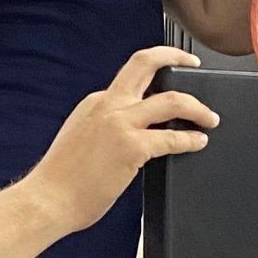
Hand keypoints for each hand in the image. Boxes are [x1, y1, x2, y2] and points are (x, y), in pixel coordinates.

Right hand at [30, 47, 218, 235]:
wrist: (46, 200)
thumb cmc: (60, 180)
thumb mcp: (81, 139)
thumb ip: (105, 130)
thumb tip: (130, 138)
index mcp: (95, 103)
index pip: (130, 79)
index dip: (154, 79)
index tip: (168, 81)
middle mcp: (108, 105)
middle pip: (146, 63)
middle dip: (176, 56)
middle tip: (193, 63)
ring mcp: (120, 124)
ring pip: (172, 99)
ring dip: (197, 107)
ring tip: (210, 118)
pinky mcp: (131, 147)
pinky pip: (172, 137)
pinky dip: (190, 139)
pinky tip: (197, 142)